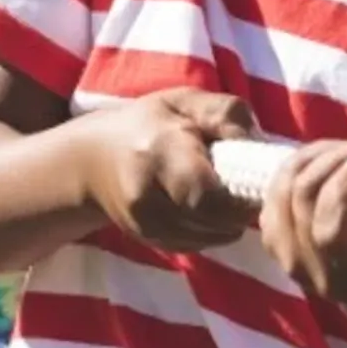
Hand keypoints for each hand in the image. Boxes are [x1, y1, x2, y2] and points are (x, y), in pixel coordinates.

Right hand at [77, 87, 256, 251]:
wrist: (90, 159)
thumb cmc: (147, 123)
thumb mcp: (183, 101)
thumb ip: (224, 113)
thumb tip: (257, 144)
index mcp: (158, 151)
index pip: (207, 195)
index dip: (239, 198)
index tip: (254, 182)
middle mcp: (145, 195)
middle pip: (211, 223)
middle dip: (237, 211)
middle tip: (246, 189)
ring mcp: (143, 224)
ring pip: (207, 238)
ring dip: (226, 223)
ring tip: (225, 195)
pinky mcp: (147, 241)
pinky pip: (195, 245)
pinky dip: (209, 231)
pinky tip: (205, 208)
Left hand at [258, 130, 346, 303]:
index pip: (333, 225)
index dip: (346, 181)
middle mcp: (318, 273)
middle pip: (304, 197)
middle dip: (333, 159)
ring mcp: (290, 260)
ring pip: (283, 188)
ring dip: (314, 158)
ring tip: (346, 154)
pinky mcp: (273, 242)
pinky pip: (272, 192)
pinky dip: (298, 168)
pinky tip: (327, 166)